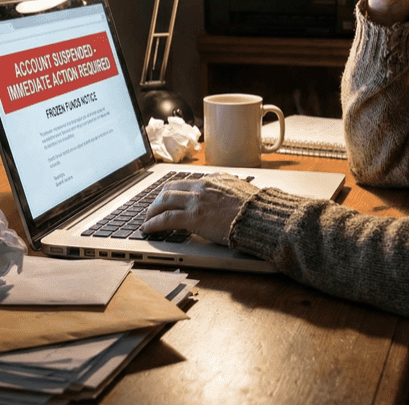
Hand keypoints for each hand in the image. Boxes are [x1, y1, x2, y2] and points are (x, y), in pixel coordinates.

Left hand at [141, 173, 257, 245]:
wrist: (261, 217)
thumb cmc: (258, 209)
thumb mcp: (242, 191)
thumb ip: (229, 189)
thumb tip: (226, 193)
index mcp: (214, 179)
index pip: (185, 182)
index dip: (173, 191)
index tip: (168, 198)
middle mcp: (202, 187)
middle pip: (169, 188)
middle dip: (158, 199)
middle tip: (153, 209)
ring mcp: (196, 201)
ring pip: (163, 201)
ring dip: (152, 211)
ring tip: (147, 219)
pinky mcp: (193, 218)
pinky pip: (165, 219)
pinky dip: (153, 223)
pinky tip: (148, 228)